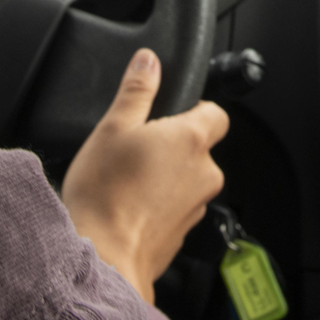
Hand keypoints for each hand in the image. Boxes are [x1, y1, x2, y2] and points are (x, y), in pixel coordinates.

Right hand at [61, 48, 228, 302]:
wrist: (104, 258)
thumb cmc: (105, 194)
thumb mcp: (113, 128)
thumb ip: (137, 90)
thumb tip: (149, 60)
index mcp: (191, 140)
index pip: (216, 113)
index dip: (195, 108)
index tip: (169, 113)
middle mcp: (204, 173)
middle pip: (198, 148)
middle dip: (171, 146)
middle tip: (135, 149)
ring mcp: (196, 206)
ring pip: (187, 180)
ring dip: (165, 177)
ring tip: (126, 181)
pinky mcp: (183, 235)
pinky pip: (176, 209)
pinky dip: (158, 205)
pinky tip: (128, 207)